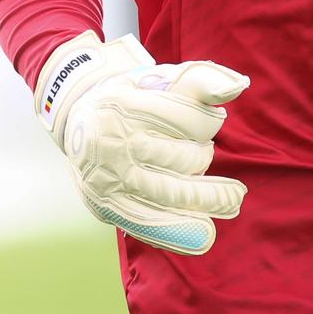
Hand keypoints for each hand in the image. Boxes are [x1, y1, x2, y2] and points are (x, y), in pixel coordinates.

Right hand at [34, 31, 249, 254]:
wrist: (75, 121)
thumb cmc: (129, 98)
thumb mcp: (155, 80)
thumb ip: (198, 80)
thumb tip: (238, 86)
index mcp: (125, 104)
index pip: (181, 118)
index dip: (206, 122)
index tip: (215, 123)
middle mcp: (114, 142)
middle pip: (176, 159)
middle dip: (210, 170)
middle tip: (236, 188)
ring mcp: (108, 176)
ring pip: (166, 193)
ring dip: (204, 201)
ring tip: (232, 204)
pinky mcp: (104, 203)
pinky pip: (145, 223)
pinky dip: (177, 232)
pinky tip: (204, 234)